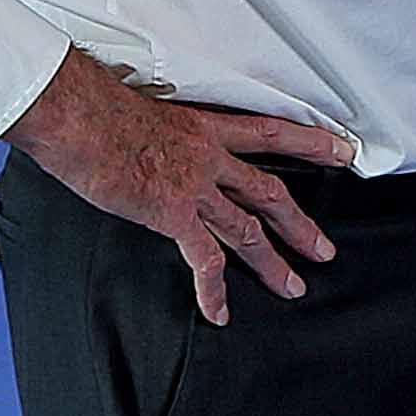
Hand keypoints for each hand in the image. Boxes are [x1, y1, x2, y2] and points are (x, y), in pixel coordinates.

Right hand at [4, 50, 351, 325]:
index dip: (310, 142)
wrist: (75, 112)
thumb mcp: (138, 106)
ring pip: (247, 230)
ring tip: (292, 286)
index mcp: (203, 125)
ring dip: (272, 262)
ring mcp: (194, 187)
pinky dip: (213, 290)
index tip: (340, 152)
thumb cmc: (93, 104)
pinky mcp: (172, 213)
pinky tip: (219, 311)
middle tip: (324, 249)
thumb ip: (153, 128)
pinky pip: (204, 260)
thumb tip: (142, 139)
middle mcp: (208, 156)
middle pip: (269, 192)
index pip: (270, 132)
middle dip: (300, 224)